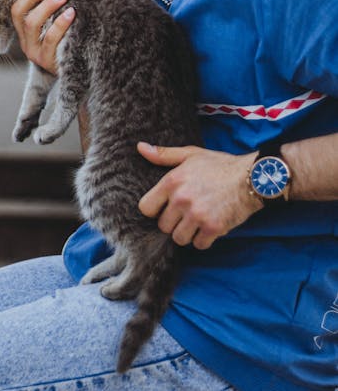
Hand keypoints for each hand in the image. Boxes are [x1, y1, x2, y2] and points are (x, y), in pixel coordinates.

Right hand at [10, 0, 74, 73]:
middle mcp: (25, 41)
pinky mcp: (47, 60)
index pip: (14, 8)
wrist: (77, 71)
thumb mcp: (57, 24)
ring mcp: (34, 52)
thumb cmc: (68, 41)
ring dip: (46, 6)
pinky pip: (50, 39)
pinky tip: (71, 13)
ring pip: (32, 24)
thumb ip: (53, 6)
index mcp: (24, 31)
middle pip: (20, 14)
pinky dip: (60, 23)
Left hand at [137, 143, 261, 249]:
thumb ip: (163, 154)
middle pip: (163, 226)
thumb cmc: (219, 164)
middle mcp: (182, 199)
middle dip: (173, 222)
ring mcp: (197, 215)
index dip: (154, 210)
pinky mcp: (213, 228)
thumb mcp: (190, 154)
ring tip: (197, 220)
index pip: (146, 208)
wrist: (251, 177)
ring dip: (187, 233)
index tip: (165, 207)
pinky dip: (204, 240)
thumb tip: (140, 148)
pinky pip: (199, 245)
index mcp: (172, 181)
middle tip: (186, 213)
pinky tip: (210, 226)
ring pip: (179, 238)